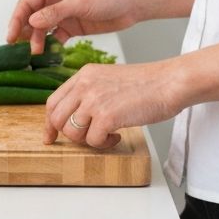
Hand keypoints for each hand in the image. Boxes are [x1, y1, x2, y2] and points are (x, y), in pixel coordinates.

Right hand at [6, 0, 142, 54]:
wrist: (132, 4)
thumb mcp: (78, 3)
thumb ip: (54, 13)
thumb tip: (31, 21)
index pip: (27, 4)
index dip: (16, 19)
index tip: (11, 37)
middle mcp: (56, 1)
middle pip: (32, 17)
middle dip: (25, 32)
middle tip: (21, 50)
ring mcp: (64, 15)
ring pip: (43, 29)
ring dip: (37, 40)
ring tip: (37, 53)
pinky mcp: (74, 27)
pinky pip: (56, 37)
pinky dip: (51, 45)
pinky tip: (48, 54)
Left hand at [45, 58, 186, 147]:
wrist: (169, 82)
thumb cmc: (146, 84)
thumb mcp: (108, 79)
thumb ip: (89, 92)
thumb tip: (75, 117)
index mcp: (83, 75)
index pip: (53, 102)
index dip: (50, 123)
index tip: (50, 137)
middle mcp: (84, 85)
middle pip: (57, 119)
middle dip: (70, 135)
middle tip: (87, 138)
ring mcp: (94, 100)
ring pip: (72, 132)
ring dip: (89, 140)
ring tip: (108, 135)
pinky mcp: (107, 116)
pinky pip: (93, 141)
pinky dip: (105, 144)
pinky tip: (118, 136)